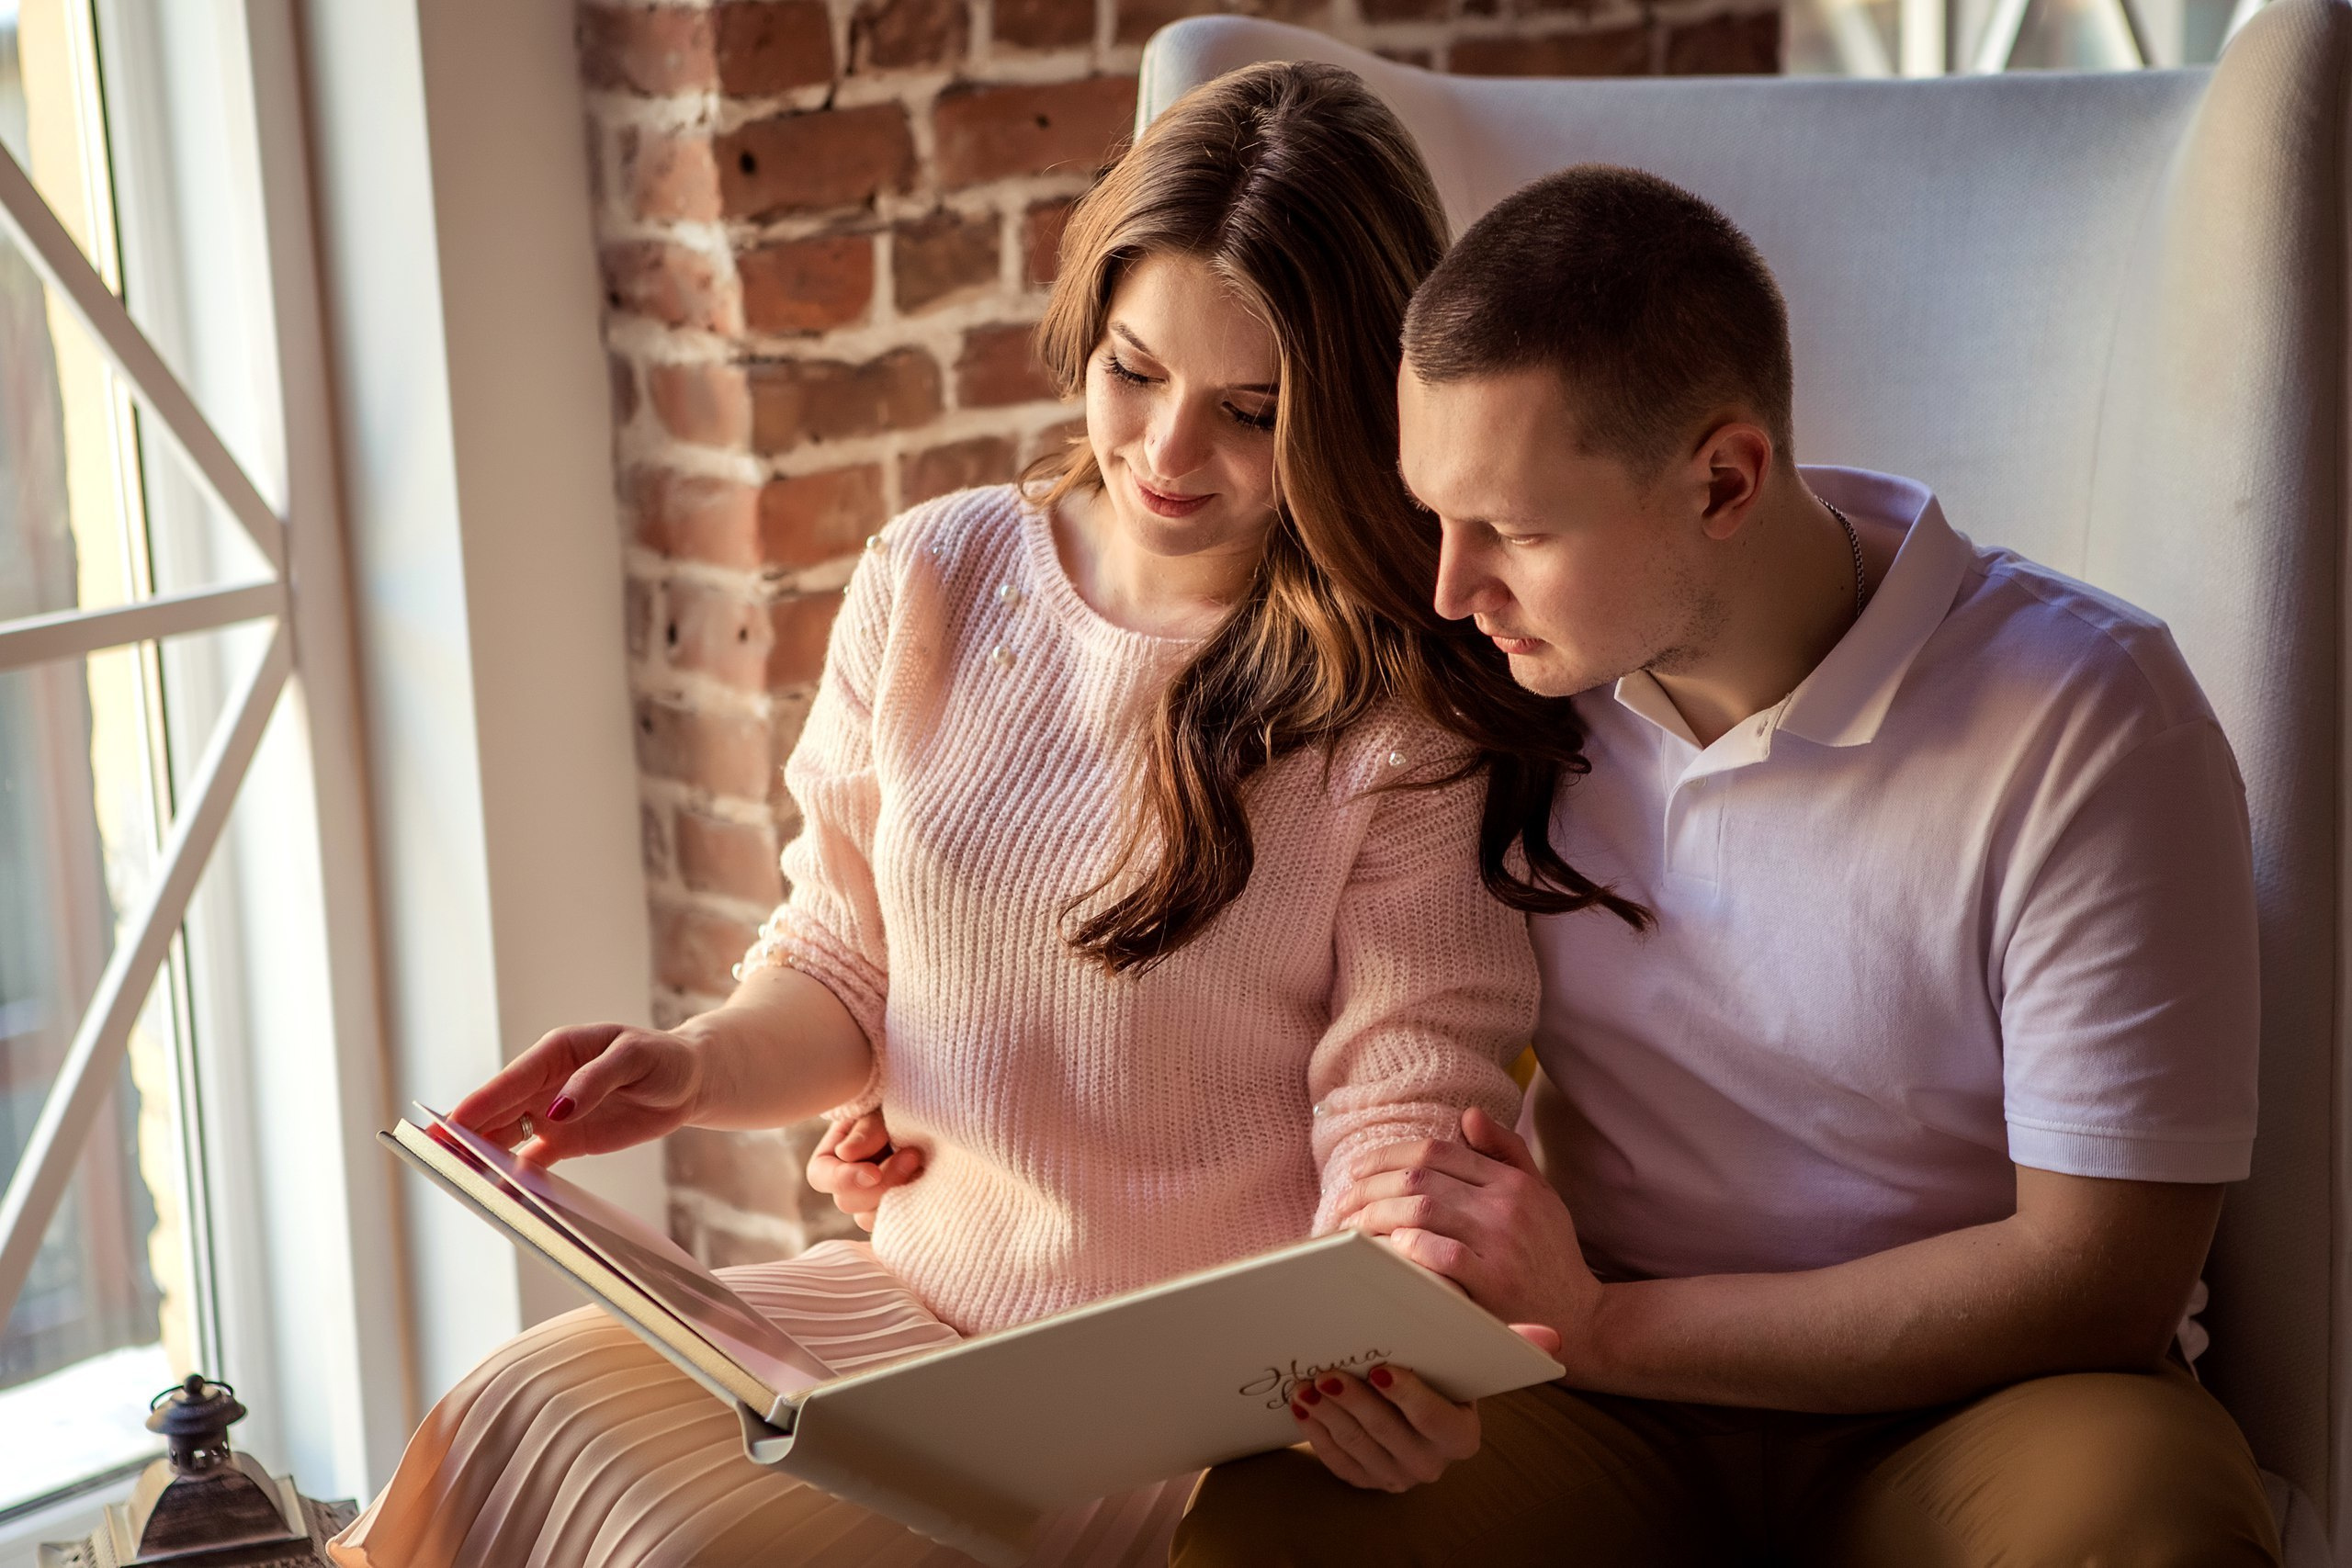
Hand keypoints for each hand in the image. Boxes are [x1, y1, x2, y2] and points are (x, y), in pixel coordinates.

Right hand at [450, 1023, 705, 1164]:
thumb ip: (596, 1080)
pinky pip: (532, 1160)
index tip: (450, 1123)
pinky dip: (515, 1175)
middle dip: (465, 1133)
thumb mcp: (635, 1058)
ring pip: (506, 1136)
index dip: (479, 1103)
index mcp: (556, 1053)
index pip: (511, 1081)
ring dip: (481, 1157)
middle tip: (435, 1157)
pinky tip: (499, 1192)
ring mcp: (552, 1113)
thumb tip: (557, 1111)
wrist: (687, 1081)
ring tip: (456, 1179)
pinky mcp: (566, 1140)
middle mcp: (545, 1083)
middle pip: (497, 1111)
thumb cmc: (661, 1058)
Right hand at [806, 1112, 925, 1229]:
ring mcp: (872, 1199)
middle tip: (913, 1155)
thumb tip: (846, 1153)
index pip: (821, 1176)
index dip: (844, 1179)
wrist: (931, 1112)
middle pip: (848, 1202)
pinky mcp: (897, 1207)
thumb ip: (866, 1129)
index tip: (873, 1172)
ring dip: (898, 1195)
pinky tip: (929, 1183)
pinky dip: (912, 1207)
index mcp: (832, 1156)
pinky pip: (896, 1223)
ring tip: (923, 1166)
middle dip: (883, 1182)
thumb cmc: (898, 1103)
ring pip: (870, 1218)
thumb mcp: (880, 1108)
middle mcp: (848, 1182)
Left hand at [1286, 1363, 1480, 1491]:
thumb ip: (1431, 1345)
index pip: (1432, 1417)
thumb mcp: (1445, 1361)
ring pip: (1356, 1445)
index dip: (1406, 1394)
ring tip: (1305, 1388)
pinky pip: (1338, 1462)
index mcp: (1460, 1435)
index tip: (1378, 1371)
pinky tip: (1302, 1410)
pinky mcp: (1368, 1481)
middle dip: (1353, 1401)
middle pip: (1387, 1431)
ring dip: (1327, 1414)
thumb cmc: (1434, 1373)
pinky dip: (1317, 1434)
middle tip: (1326, 1376)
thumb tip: (1397, 1309)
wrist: (1423, 1406)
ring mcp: (1399, 1477)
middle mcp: (1432, 1463)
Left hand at [1335, 1106, 1595, 1365]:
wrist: (1586, 1319)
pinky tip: (1385, 1249)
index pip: (1437, 1151)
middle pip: (1419, 1177)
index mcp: (1513, 1181)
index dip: (1388, 1156)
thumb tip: (1467, 1115)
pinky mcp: (1493, 1281)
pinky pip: (1438, 1252)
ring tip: (1350, 1228)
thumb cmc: (1552, 1257)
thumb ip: (1507, 1153)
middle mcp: (1506, 1204)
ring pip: (1420, 1209)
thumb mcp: (1541, 1196)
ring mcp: (1500, 1242)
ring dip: (1375, 1215)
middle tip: (1341, 1202)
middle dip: (1368, 1186)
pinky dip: (1406, 1246)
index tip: (1356, 1171)